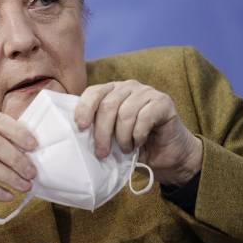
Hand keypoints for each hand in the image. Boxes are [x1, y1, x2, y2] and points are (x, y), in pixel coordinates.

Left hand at [74, 80, 201, 186]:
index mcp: (112, 91)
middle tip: (102, 153)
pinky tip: (139, 143)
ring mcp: (147, 92)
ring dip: (123, 137)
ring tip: (126, 149)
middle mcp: (128, 87)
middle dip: (102, 132)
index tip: (81, 128)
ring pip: (125, 113)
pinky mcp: (163, 101)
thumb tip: (76, 132)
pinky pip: (144, 117)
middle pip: (108, 105)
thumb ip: (97, 128)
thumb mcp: (111, 136)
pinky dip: (138, 135)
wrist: (166, 155)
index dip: (84, 109)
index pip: (93, 92)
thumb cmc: (135, 145)